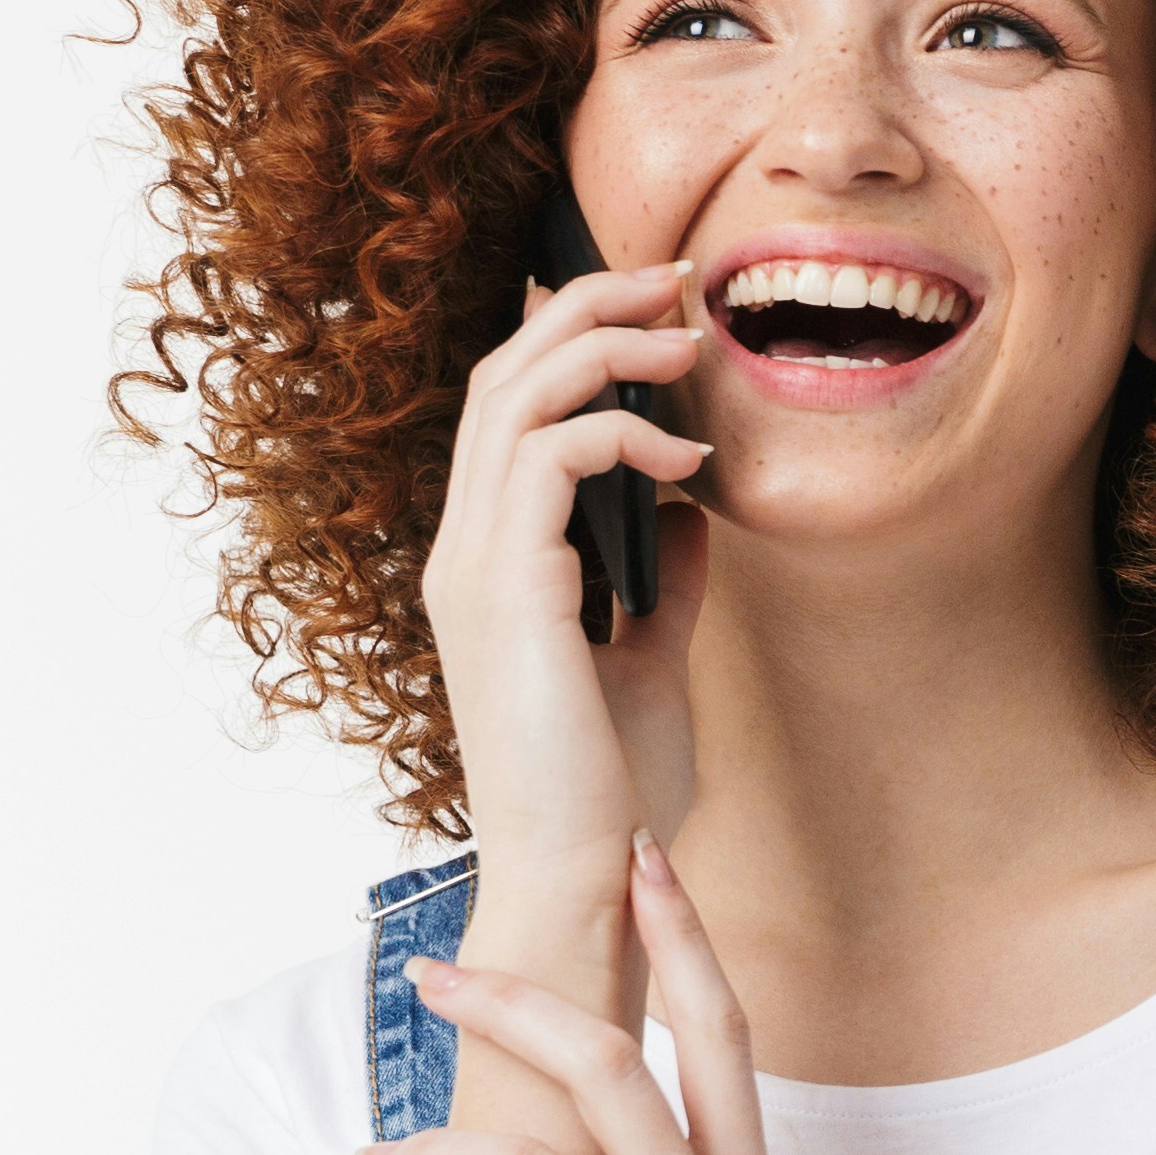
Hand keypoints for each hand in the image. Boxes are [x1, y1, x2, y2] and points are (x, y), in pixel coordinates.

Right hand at [430, 251, 715, 879]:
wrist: (580, 877)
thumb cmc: (607, 794)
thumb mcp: (649, 663)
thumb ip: (661, 584)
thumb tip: (687, 512)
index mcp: (489, 565)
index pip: (510, 411)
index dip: (577, 340)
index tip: (662, 317)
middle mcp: (466, 552)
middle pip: (504, 373)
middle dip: (590, 304)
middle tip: (675, 277)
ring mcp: (477, 567)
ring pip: (518, 393)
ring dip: (609, 345)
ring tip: (689, 339)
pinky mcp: (512, 588)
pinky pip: (554, 455)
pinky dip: (625, 431)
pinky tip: (689, 462)